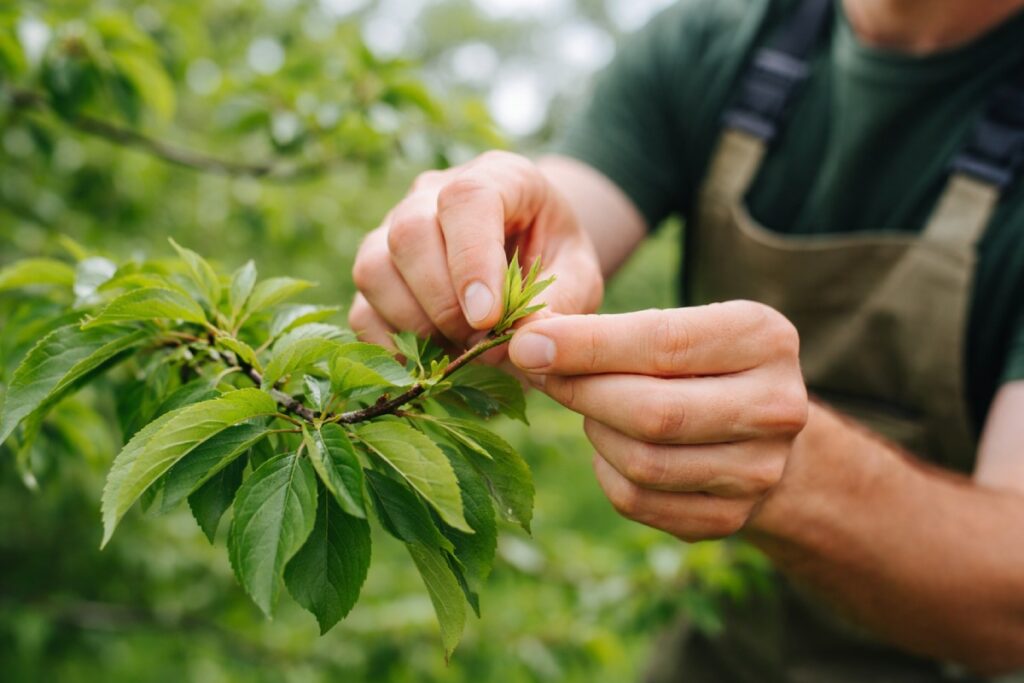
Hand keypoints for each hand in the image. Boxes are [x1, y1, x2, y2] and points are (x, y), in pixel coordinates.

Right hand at [349, 151, 603, 349]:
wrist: (534, 255)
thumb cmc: (557, 258)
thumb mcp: (578, 274)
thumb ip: (561, 303)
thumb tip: (521, 344)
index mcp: (497, 177)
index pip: (466, 199)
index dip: (471, 260)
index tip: (488, 316)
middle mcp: (433, 194)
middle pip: (409, 233)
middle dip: (442, 301)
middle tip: (481, 339)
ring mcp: (395, 229)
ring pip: (374, 268)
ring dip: (414, 323)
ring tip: (460, 348)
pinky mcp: (378, 272)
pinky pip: (361, 309)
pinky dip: (390, 345)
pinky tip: (431, 361)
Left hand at [508, 301, 807, 541]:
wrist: (754, 426)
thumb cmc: (693, 361)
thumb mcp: (671, 324)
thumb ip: (607, 331)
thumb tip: (529, 344)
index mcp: (765, 338)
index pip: (662, 342)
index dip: (586, 345)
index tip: (526, 343)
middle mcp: (776, 406)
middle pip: (654, 412)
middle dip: (583, 393)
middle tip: (542, 375)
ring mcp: (759, 470)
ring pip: (643, 463)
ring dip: (596, 432)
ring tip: (592, 408)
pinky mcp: (730, 517)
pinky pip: (639, 502)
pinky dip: (606, 472)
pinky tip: (610, 447)